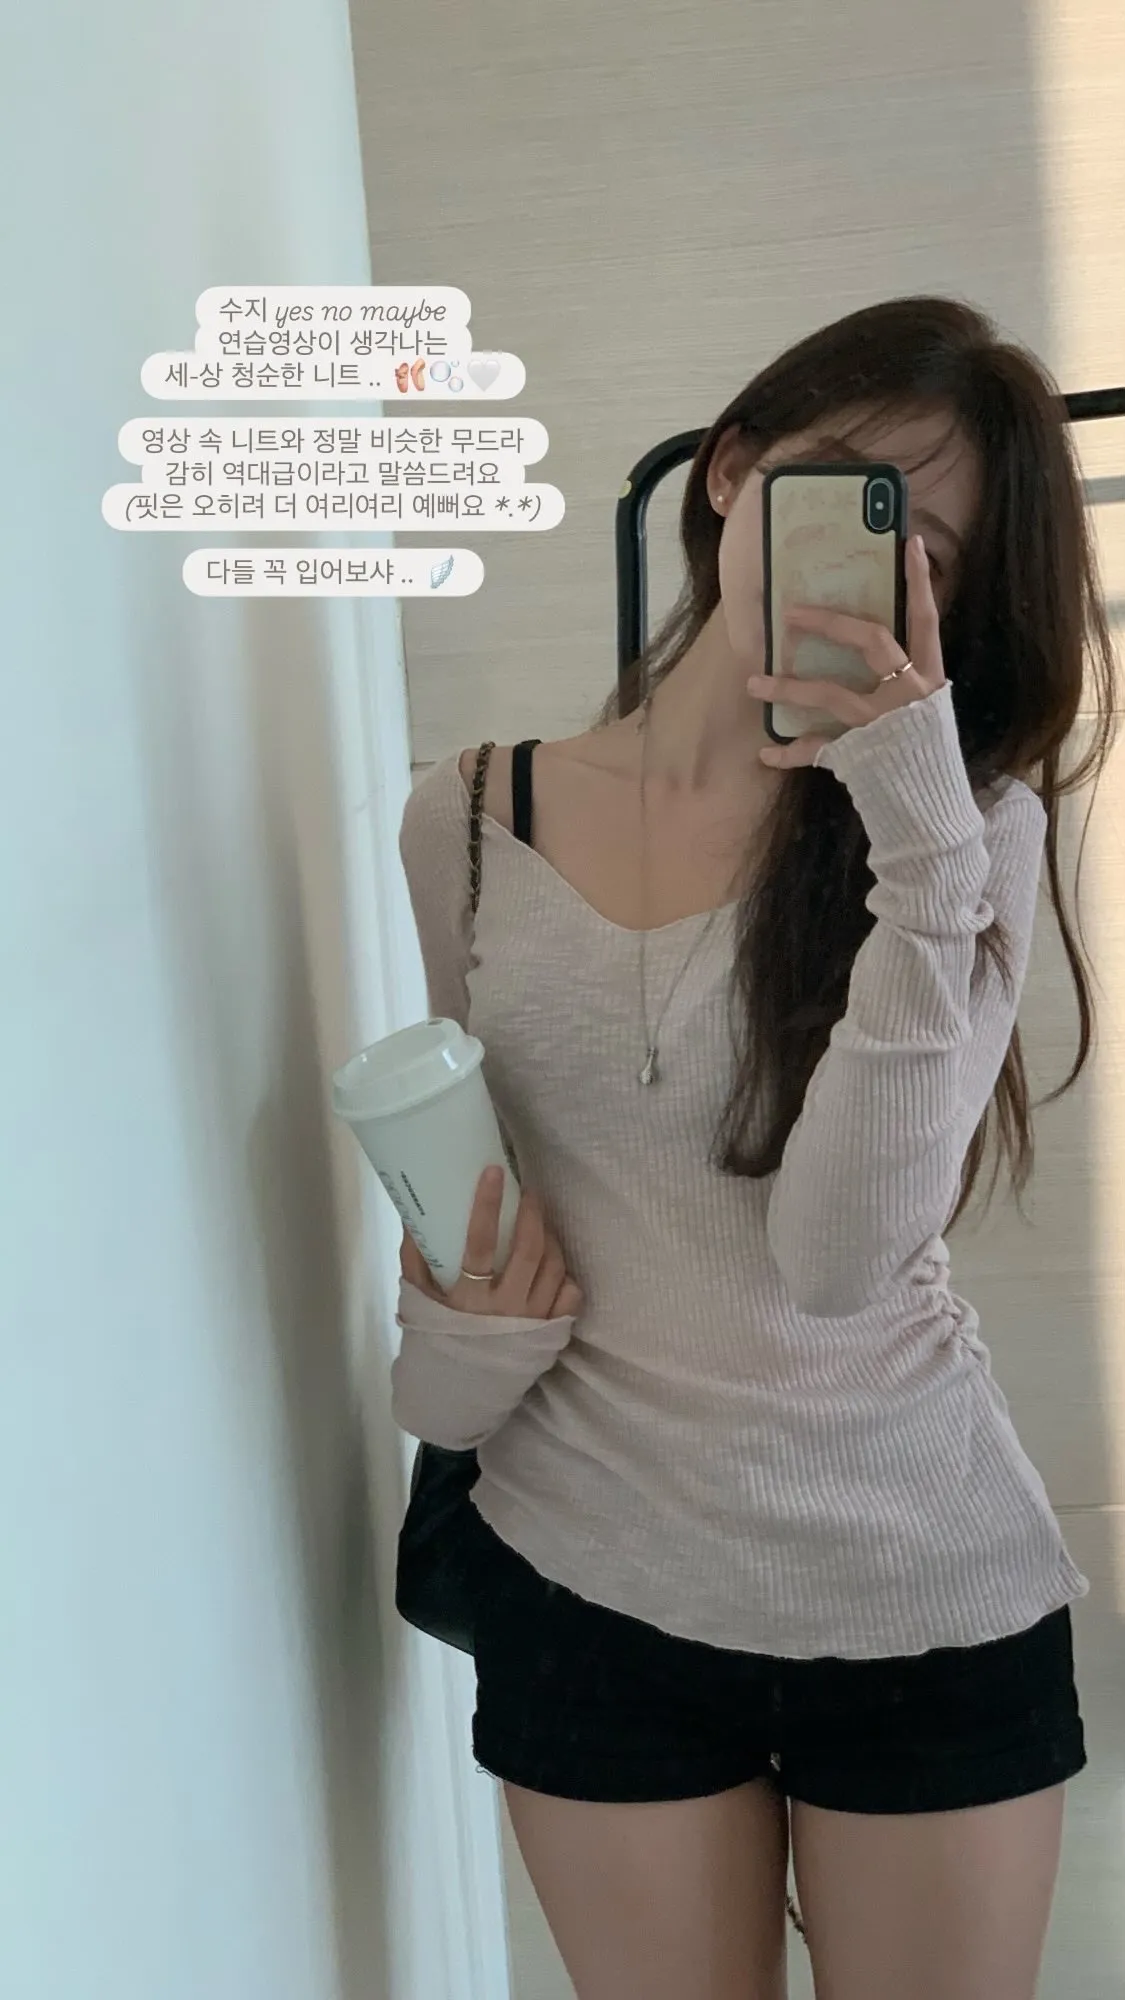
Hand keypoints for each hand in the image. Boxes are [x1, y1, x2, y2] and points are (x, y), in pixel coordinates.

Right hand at [399, 1167, 583, 1319]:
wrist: (462, 1388)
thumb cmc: (438, 1336)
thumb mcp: (419, 1299)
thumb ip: (414, 1259)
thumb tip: (413, 1215)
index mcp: (468, 1298)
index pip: (479, 1243)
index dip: (487, 1205)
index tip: (494, 1173)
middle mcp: (505, 1308)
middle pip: (529, 1250)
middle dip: (532, 1214)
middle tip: (529, 1194)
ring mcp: (532, 1321)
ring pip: (553, 1267)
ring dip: (549, 1238)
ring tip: (540, 1224)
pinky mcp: (551, 1332)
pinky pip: (570, 1294)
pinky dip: (565, 1274)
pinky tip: (553, 1263)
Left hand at [746, 534, 945, 769]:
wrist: (932, 813)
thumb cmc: (926, 758)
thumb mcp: (927, 712)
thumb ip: (904, 680)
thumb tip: (874, 648)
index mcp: (930, 678)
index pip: (926, 619)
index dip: (920, 582)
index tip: (911, 543)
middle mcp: (910, 694)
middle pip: (872, 642)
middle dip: (831, 624)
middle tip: (791, 614)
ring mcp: (883, 724)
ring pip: (830, 694)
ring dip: (787, 688)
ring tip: (753, 684)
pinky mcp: (860, 756)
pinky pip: (816, 750)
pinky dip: (789, 753)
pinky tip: (765, 754)